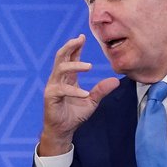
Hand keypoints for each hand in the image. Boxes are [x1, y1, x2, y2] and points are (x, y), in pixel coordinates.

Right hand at [39, 34, 118, 155]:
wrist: (63, 130)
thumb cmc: (74, 114)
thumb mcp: (92, 101)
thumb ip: (101, 90)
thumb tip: (116, 80)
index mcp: (67, 77)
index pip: (70, 57)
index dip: (75, 46)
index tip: (83, 36)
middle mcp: (58, 79)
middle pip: (61, 57)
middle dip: (70, 46)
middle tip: (79, 39)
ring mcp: (53, 86)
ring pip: (61, 69)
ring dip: (74, 66)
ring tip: (89, 66)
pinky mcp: (51, 96)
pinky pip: (62, 89)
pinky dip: (74, 91)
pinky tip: (85, 94)